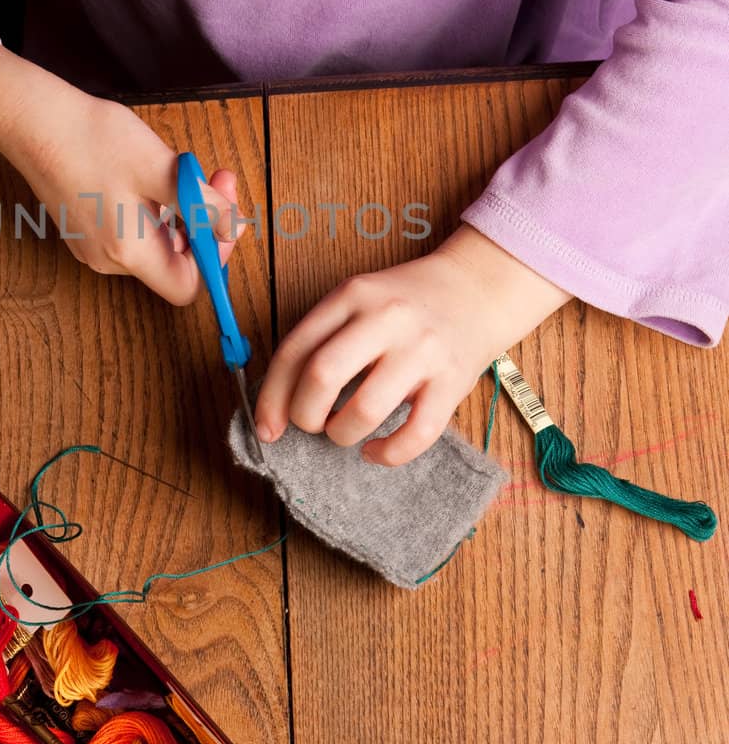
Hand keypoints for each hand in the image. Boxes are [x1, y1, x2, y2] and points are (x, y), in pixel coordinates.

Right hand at [0, 87, 247, 302]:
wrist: (35, 121)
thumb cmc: (94, 141)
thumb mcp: (162, 169)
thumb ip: (204, 205)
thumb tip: (233, 229)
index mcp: (130, 252)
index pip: (188, 286)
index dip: (215, 257)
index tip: (223, 215)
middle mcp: (109, 259)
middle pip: (174, 262)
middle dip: (202, 222)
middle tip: (214, 176)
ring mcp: (92, 246)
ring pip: (155, 242)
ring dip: (179, 211)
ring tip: (179, 169)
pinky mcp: (84, 228)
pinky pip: (131, 229)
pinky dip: (152, 207)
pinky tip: (148, 174)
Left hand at [253, 224, 571, 464]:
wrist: (476, 289)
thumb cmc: (404, 303)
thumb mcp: (359, 299)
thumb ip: (323, 337)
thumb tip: (279, 402)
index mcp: (352, 296)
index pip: (295, 351)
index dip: (271, 397)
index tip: (266, 428)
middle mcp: (385, 319)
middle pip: (323, 376)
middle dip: (304, 415)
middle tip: (311, 424)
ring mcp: (421, 350)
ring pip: (365, 409)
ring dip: (342, 434)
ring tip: (343, 433)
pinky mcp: (452, 381)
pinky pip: (415, 433)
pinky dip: (388, 454)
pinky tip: (376, 451)